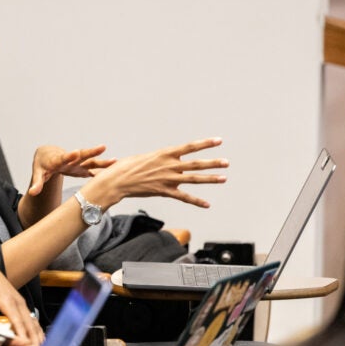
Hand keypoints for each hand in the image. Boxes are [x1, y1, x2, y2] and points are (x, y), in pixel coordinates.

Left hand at [0, 261, 44, 345]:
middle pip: (29, 324)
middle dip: (32, 340)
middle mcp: (18, 302)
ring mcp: (22, 303)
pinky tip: (37, 341)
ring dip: (36, 337)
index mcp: (7, 300)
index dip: (22, 336)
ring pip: (33, 323)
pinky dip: (35, 331)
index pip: (18, 321)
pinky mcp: (21, 305)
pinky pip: (31, 320)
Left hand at [28, 144, 115, 195]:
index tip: (76, 153)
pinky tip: (115, 170)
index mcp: (57, 160)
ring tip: (115, 161)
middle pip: (81, 155)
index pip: (63, 157)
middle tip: (102, 147)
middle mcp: (70, 158)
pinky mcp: (82, 167)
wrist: (48, 155)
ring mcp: (77, 162)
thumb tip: (32, 193)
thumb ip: (37, 183)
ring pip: (90, 161)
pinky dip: (102, 169)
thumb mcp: (39, 173)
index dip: (69, 156)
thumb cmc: (43, 164)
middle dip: (91, 152)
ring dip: (102, 161)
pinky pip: (94, 168)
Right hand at [90, 137, 227, 207]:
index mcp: (165, 153)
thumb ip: (161, 161)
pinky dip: (196, 201)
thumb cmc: (127, 167)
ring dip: (210, 179)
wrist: (117, 180)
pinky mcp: (164, 191)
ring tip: (224, 178)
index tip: (219, 141)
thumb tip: (169, 163)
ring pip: (194, 179)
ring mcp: (168, 179)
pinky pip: (184, 197)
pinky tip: (207, 205)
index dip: (205, 143)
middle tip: (227, 162)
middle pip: (196, 163)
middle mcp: (169, 165)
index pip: (190, 147)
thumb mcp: (146, 158)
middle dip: (213, 163)